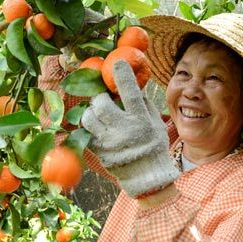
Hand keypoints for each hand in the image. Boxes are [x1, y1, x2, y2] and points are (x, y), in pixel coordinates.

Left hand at [81, 61, 179, 197]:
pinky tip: (97, 127)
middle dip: (100, 96)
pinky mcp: (99, 152)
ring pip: (88, 117)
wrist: (147, 178)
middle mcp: (123, 130)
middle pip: (101, 103)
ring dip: (91, 111)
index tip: (117, 63)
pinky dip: (89, 127)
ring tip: (98, 113)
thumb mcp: (157, 124)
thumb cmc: (154, 147)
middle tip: (104, 97)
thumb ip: (145, 105)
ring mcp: (108, 142)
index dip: (122, 74)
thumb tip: (133, 86)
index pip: (130, 92)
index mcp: (140, 120)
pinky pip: (86, 133)